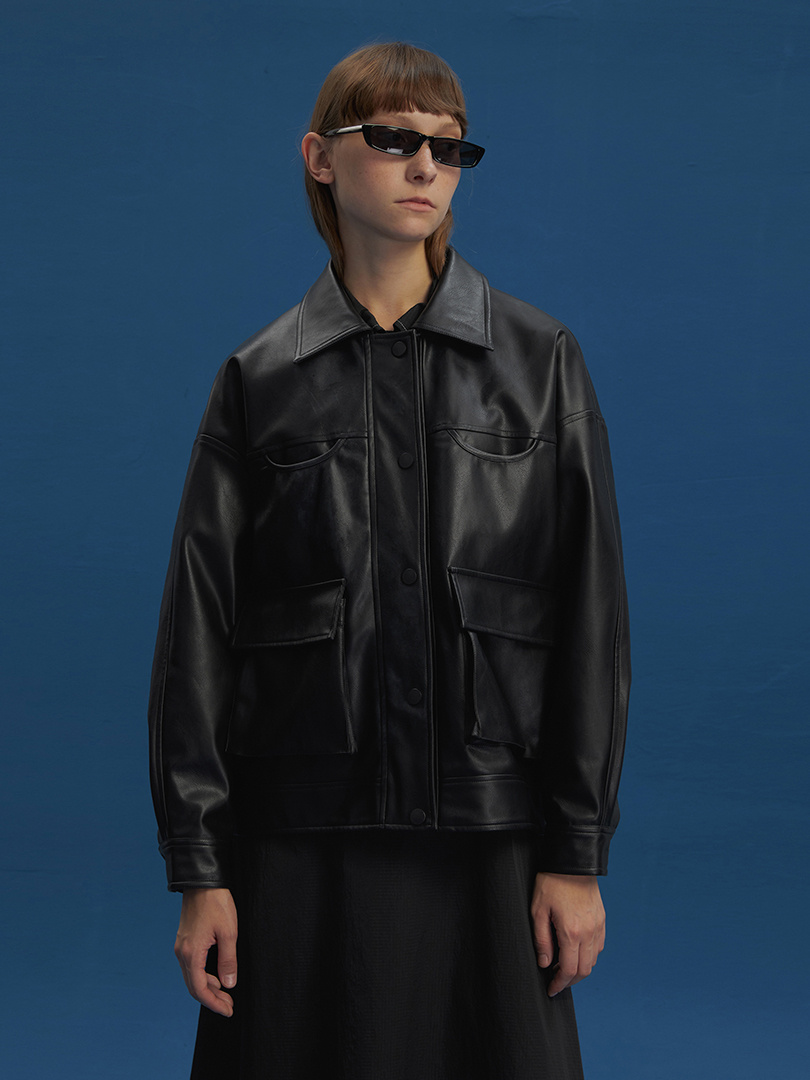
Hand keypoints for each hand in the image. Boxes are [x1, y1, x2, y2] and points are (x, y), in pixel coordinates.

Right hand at [174, 887, 237, 1015]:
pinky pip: (192, 966)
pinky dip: (204, 975)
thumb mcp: (228, 933)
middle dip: (212, 999)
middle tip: (229, 1006)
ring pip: (192, 977)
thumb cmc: (216, 904)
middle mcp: (182, 953)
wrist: (201, 882)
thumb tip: (229, 984)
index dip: (214, 1003)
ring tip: (226, 993)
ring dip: (208, 988)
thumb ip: (228, 960)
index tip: (228, 1010)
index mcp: (192, 954)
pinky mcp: (185, 941)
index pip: (200, 989)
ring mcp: (181, 947)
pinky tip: (217, 975)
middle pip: (194, 986)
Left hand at [530, 872, 604, 996]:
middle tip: (557, 982)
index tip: (551, 989)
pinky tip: (577, 951)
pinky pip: (599, 946)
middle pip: (584, 970)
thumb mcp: (538, 910)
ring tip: (565, 967)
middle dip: (570, 981)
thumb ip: (542, 940)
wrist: (572, 861)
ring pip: (594, 960)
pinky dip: (590, 955)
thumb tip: (544, 963)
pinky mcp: (601, 919)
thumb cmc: (551, 882)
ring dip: (580, 969)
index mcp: (571, 932)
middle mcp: (588, 932)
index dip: (560, 984)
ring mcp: (598, 926)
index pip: (569, 970)